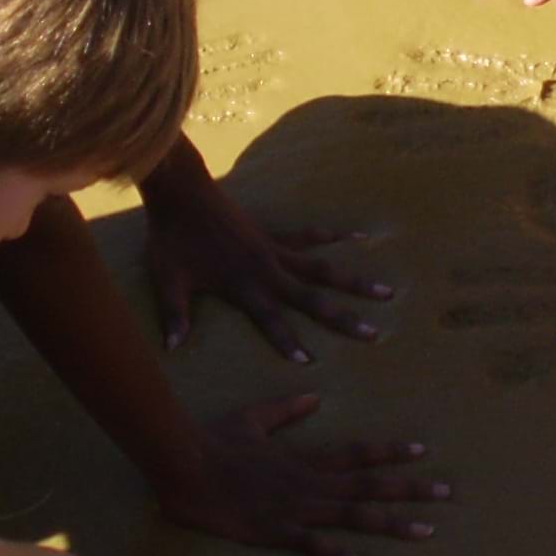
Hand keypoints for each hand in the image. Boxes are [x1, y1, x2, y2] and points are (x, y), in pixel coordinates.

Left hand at [143, 175, 391, 361]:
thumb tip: (171, 349)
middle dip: (342, 318)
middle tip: (373, 334)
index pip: (271, 320)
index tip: (310, 361)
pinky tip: (361, 235)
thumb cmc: (172, 240)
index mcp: (243, 286)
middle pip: (312, 299)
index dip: (288, 341)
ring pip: (323, 269)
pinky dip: (334, 235)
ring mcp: (275, 249)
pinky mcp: (275, 233)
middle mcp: (267, 270)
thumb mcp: (169, 280)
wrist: (182, 193)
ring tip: (386, 292)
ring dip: (354, 282)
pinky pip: (310, 236)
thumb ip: (175, 315)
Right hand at [158, 395, 451, 555]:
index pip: (357, 454)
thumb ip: (286, 409)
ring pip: (354, 516)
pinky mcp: (277, 531)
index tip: (422, 450)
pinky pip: (315, 546)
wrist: (184, 464)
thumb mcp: (253, 417)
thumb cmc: (214, 441)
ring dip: (393, 522)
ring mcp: (296, 508)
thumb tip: (314, 395)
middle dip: (410, 489)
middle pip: (369, 486)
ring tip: (427, 529)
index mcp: (304, 458)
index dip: (390, 452)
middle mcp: (309, 483)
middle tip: (447, 492)